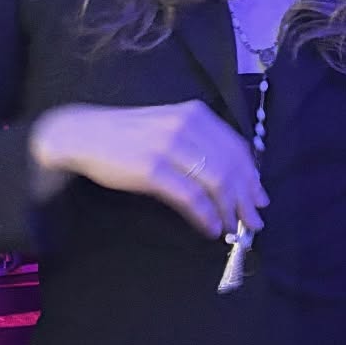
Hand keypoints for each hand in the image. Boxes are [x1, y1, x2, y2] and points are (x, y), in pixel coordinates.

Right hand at [29, 100, 268, 239]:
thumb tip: (232, 177)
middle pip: (230, 168)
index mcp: (195, 115)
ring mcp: (169, 147)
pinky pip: (190, 197)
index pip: (237, 148)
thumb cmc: (129, 135)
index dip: (252, 178)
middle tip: (253, 223)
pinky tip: (210, 228)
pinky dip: (206, 216)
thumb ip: (200, 144)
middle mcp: (187, 127)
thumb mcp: (169, 127)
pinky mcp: (152, 169)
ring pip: (215, 182)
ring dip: (229, 211)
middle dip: (246, 199)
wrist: (85, 135)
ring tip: (233, 229)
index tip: (260, 200)